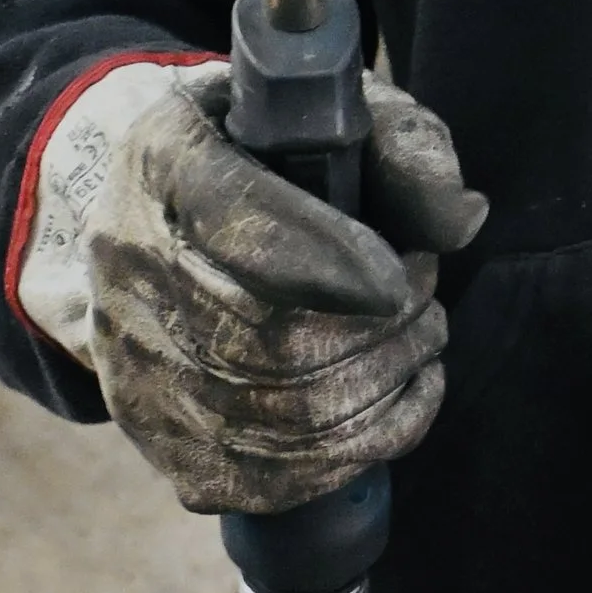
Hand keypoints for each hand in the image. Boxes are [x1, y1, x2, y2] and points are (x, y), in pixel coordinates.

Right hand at [18, 60, 486, 513]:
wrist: (168, 221)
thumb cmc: (276, 158)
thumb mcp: (339, 114)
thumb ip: (406, 147)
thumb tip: (461, 221)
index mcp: (165, 160)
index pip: (240, 224)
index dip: (333, 263)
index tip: (403, 277)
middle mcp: (129, 267)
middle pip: (268, 340)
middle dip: (382, 330)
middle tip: (424, 298)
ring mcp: (136, 366)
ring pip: (280, 419)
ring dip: (383, 387)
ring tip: (419, 342)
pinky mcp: (160, 439)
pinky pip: (270, 478)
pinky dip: (359, 449)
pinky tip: (399, 400)